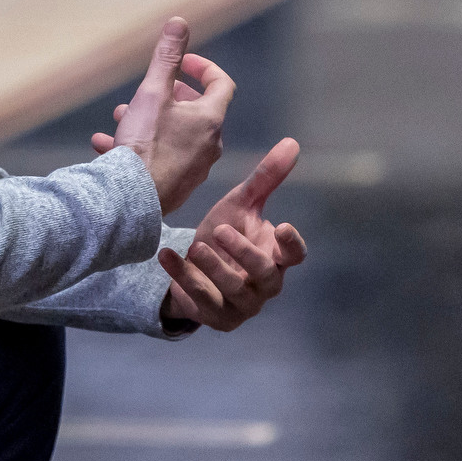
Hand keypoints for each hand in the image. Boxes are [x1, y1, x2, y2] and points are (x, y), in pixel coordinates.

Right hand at [101, 18, 235, 213]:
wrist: (132, 200)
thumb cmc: (146, 144)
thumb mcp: (153, 92)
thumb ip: (167, 57)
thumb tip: (179, 23)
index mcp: (210, 120)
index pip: (221, 84)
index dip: (203, 68)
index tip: (183, 62)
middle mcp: (209, 145)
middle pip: (198, 110)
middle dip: (172, 94)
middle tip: (153, 89)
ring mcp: (194, 168)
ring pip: (175, 134)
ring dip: (151, 119)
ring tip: (122, 114)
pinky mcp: (175, 186)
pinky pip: (161, 158)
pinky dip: (141, 146)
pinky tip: (108, 145)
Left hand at [158, 138, 308, 331]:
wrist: (191, 267)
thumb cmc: (225, 234)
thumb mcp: (241, 204)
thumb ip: (266, 178)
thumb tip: (291, 142)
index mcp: (277, 257)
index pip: (295, 255)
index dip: (292, 244)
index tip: (283, 225)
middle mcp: (265, 286)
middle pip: (266, 275)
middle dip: (245, 254)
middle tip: (221, 229)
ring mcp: (242, 305)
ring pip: (233, 291)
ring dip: (214, 268)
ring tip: (196, 246)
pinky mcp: (216, 318)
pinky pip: (200, 301)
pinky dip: (182, 276)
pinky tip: (166, 255)